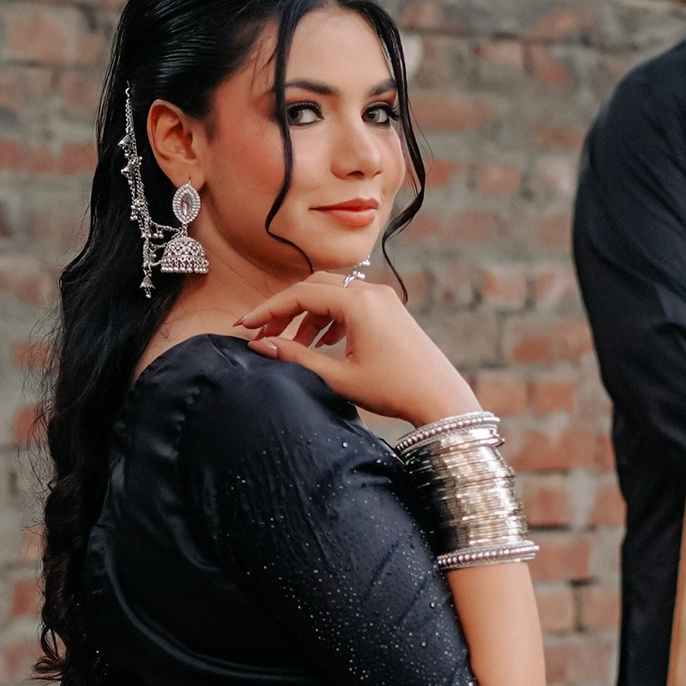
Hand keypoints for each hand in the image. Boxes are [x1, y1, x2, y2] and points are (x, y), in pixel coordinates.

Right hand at [236, 270, 477, 428]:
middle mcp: (372, 292)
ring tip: (292, 346)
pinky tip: (322, 343)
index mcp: (358, 303)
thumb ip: (297, 357)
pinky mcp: (391, 310)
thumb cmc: (394, 389)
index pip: (300, 294)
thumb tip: (261, 345)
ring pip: (332, 295)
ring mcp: (384, 299)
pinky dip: (330, 319)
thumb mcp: (339, 377)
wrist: (441, 398)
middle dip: (286, 309)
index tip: (244, 326)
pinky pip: (351, 304)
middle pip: (314, 287)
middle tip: (264, 334)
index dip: (268, 310)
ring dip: (308, 316)